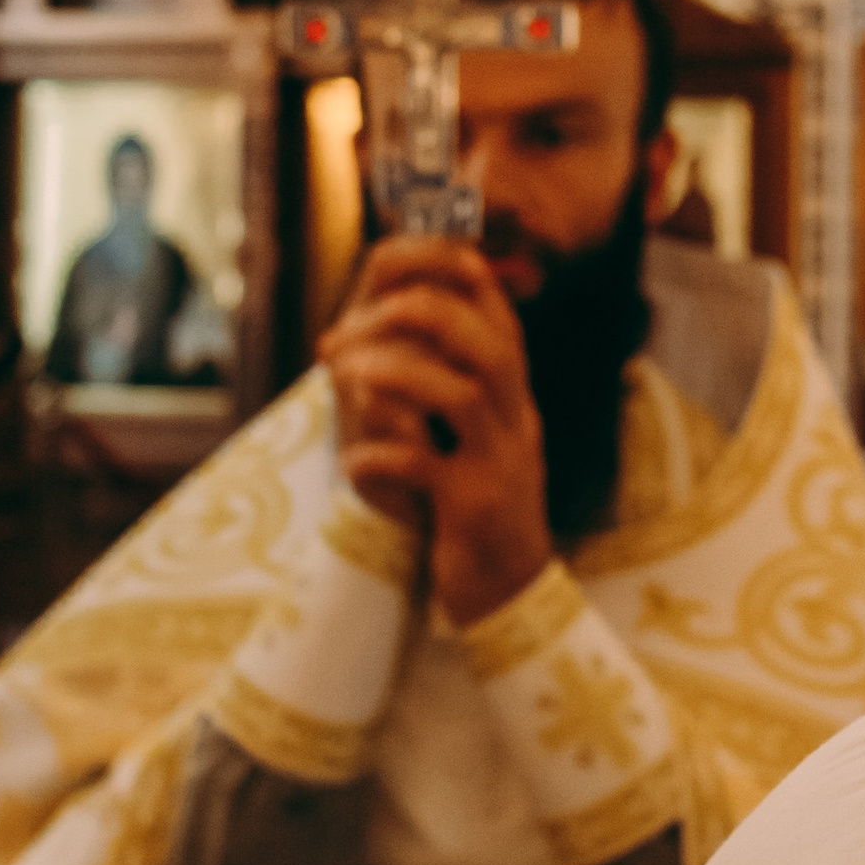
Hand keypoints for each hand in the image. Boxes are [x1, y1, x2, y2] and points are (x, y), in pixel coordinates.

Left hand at [320, 239, 552, 628]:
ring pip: (464, 396)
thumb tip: (373, 338)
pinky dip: (382, 457)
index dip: (463, 283)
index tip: (407, 270)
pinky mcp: (471, 510)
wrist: (508, 594)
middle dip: (429, 316)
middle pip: (491, 345)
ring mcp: (498, 465)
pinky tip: (354, 462)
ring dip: (401, 374)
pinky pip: (425, 468)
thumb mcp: (472, 442)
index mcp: (515, 402)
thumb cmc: (473, 510)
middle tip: (370, 315)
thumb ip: (445, 389)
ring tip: (348, 372)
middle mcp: (516, 425)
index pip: (502, 321)